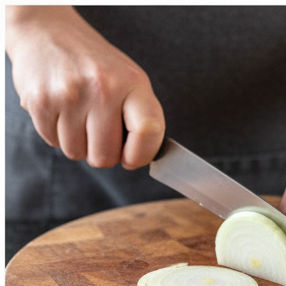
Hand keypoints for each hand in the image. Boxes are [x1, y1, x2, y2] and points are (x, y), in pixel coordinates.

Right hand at [6, 6, 163, 168]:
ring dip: (77, 143)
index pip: (148, 132)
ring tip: (76, 115)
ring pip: (77, 153)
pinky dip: (56, 133)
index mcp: (132, 81)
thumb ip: (140, 117)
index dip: (140, 156)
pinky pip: (53, 142)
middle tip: (97, 132)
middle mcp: (102, 87)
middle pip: (106, 156)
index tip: (131, 158)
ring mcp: (69, 94)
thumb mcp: (128, 79)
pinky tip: (59, 110)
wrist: (43, 28)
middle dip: (102, 153)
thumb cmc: (92, 62)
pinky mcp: (40, 100)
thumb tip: (142, 158)